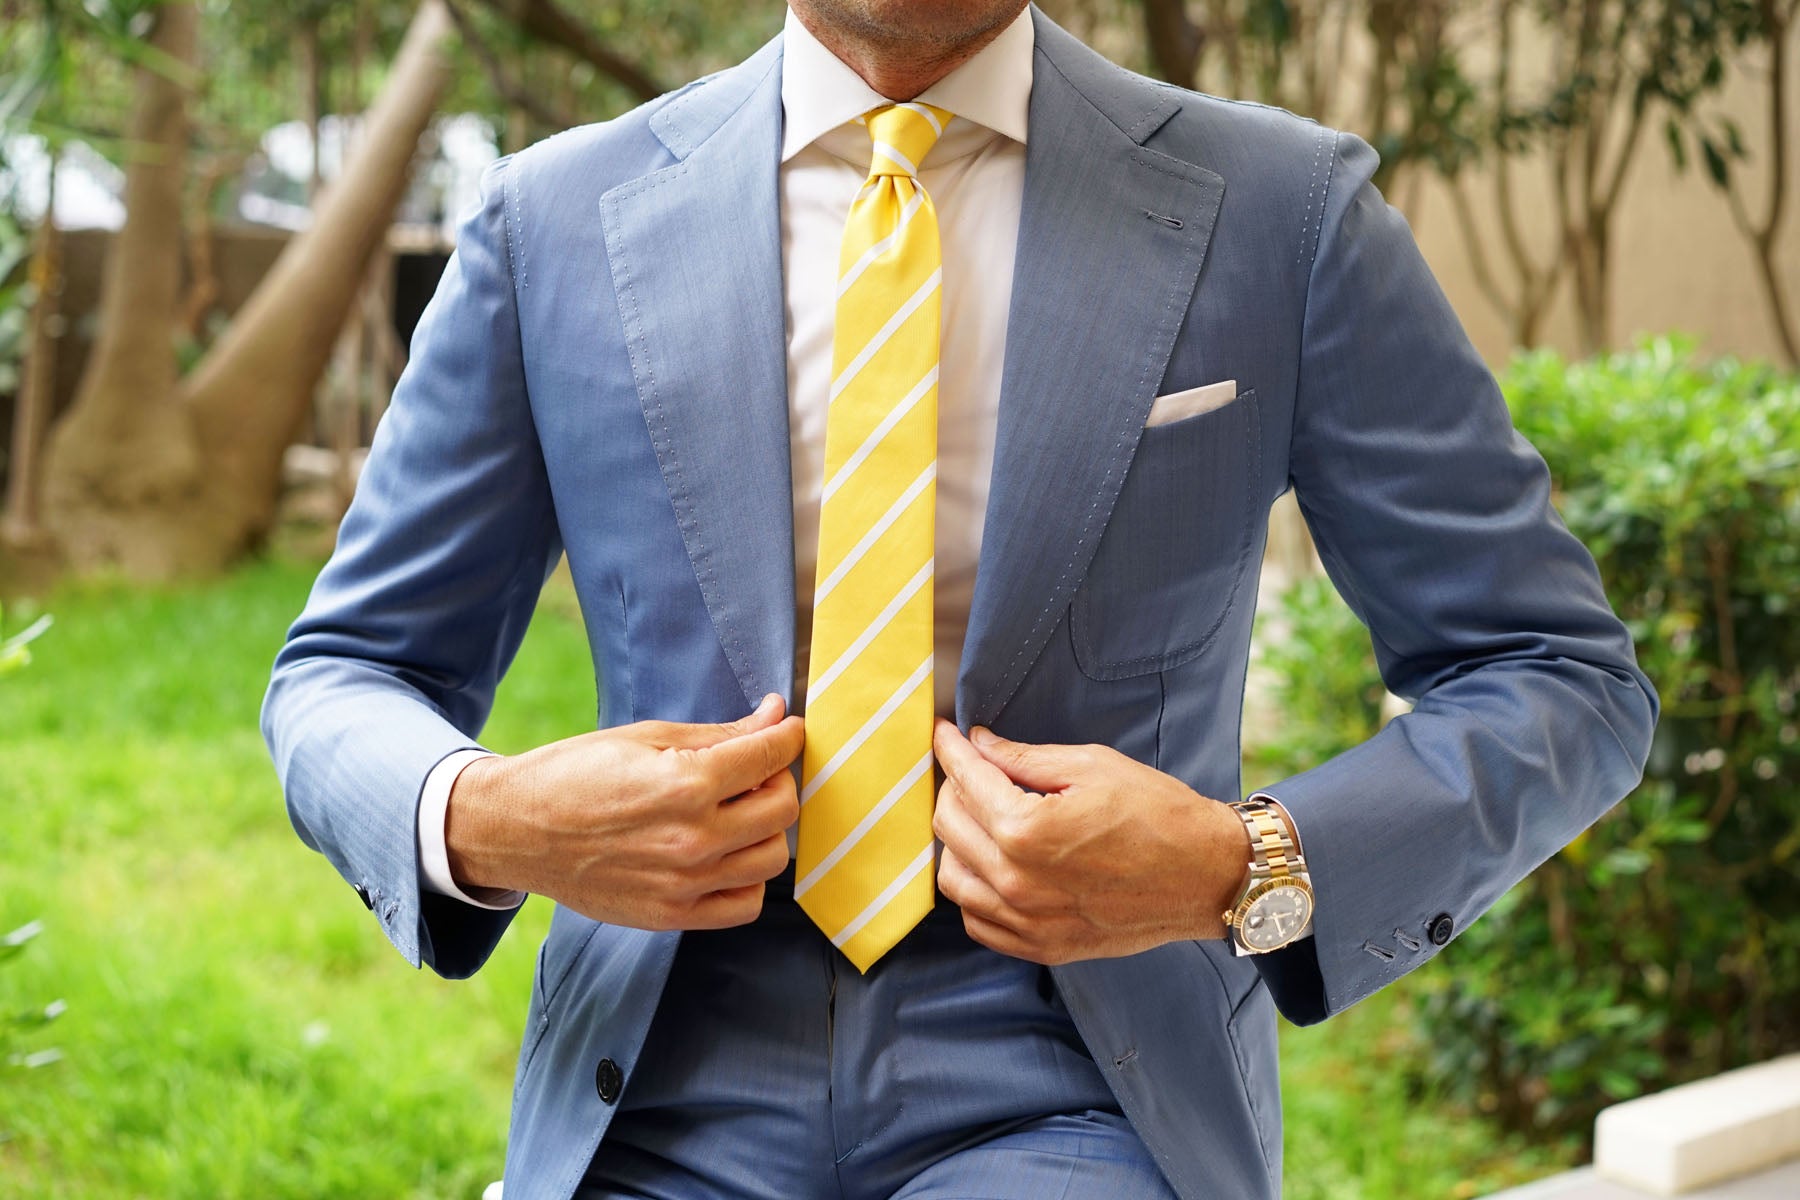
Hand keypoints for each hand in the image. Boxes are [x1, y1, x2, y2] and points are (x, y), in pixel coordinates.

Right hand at [446, 694, 802, 930]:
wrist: (516, 830)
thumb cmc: (577, 772)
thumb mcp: (647, 737)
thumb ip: (720, 734)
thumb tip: (775, 716)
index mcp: (686, 783)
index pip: (770, 756)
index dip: (787, 736)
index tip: (786, 729)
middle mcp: (693, 839)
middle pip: (783, 809)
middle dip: (777, 780)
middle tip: (754, 770)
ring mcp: (685, 884)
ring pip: (773, 858)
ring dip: (767, 830)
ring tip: (737, 812)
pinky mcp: (672, 915)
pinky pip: (745, 904)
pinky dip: (748, 878)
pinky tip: (725, 854)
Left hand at [931, 720, 1249, 963]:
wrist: (1207, 875)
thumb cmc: (1158, 815)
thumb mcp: (1092, 766)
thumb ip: (1025, 758)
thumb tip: (981, 744)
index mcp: (1027, 830)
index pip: (965, 781)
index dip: (951, 750)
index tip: (944, 735)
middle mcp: (1018, 882)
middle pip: (949, 826)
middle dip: (952, 788)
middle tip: (969, 769)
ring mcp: (1028, 921)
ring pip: (953, 879)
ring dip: (957, 841)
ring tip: (979, 817)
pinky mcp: (1042, 946)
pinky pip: (978, 922)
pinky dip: (974, 891)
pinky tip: (991, 866)